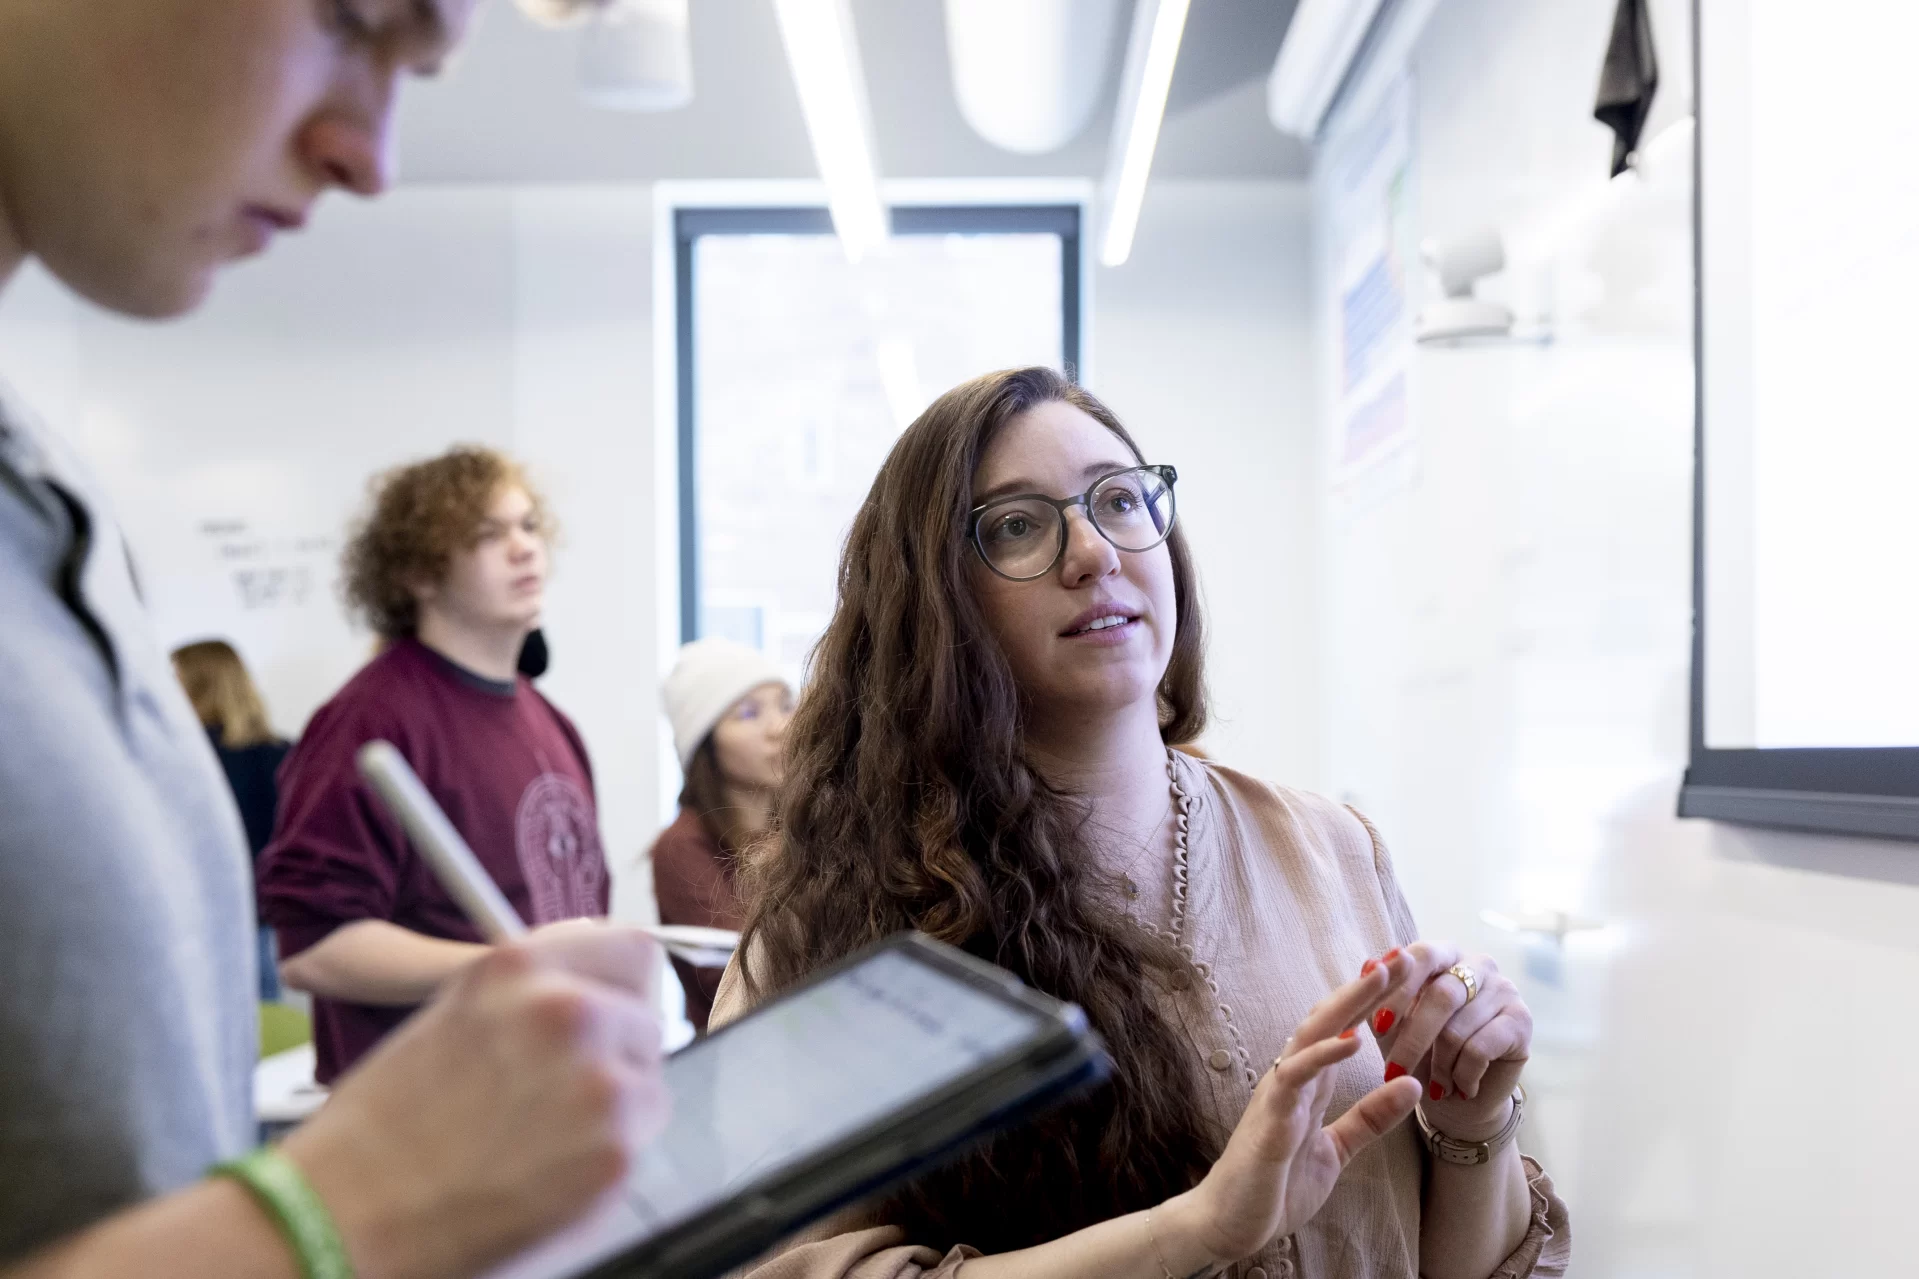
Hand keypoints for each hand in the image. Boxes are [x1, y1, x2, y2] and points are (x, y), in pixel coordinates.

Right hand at [281, 922, 670, 1278]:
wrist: (345, 1215)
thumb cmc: (383, 1130)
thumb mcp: (456, 1017)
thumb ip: (531, 998)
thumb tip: (594, 996)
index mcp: (520, 968)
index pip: (629, 947)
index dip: (625, 985)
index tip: (621, 1008)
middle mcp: (567, 1010)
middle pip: (647, 1014)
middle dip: (620, 1049)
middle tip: (575, 1090)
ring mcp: (599, 1078)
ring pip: (648, 1081)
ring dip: (615, 1106)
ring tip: (545, 1139)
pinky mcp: (615, 1148)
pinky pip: (640, 1142)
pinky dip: (606, 1159)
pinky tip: (549, 1172)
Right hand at [1173, 965, 1422, 1264]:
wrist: (1231, 1223)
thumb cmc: (1276, 1185)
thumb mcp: (1338, 1149)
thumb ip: (1370, 1118)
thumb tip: (1410, 1084)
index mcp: (1307, 1085)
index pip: (1343, 1030)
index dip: (1372, 1001)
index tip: (1406, 973)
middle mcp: (1291, 1080)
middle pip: (1329, 1020)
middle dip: (1364, 988)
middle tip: (1402, 955)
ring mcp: (1278, 1096)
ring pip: (1311, 1036)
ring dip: (1346, 1004)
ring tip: (1379, 976)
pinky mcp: (1270, 1121)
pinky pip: (1295, 1079)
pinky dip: (1322, 1056)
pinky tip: (1351, 1040)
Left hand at [1366, 942, 1530, 1139]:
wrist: (1459, 1096)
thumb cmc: (1420, 1053)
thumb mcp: (1391, 1027)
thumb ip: (1378, 996)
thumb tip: (1369, 964)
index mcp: (1445, 954)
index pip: (1421, 956)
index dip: (1399, 989)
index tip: (1378, 1025)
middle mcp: (1478, 964)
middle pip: (1441, 996)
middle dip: (1412, 1040)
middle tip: (1391, 1072)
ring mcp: (1505, 990)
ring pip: (1458, 1029)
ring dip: (1438, 1066)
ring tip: (1433, 1084)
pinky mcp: (1521, 1021)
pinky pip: (1480, 1049)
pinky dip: (1461, 1075)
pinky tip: (1459, 1088)